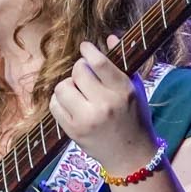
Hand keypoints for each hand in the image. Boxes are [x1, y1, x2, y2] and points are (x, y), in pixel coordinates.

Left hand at [49, 37, 155, 175]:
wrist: (130, 154)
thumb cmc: (134, 118)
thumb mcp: (135, 89)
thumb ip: (122, 63)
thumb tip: (109, 37)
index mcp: (122, 91)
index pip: (99, 63)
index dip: (89, 51)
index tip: (85, 46)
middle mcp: (104, 104)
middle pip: (78, 72)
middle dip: (80, 70)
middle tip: (85, 76)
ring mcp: (85, 119)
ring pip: (62, 87)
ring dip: (68, 85)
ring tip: (79, 92)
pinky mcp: (71, 130)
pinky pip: (54, 105)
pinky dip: (60, 100)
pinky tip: (71, 104)